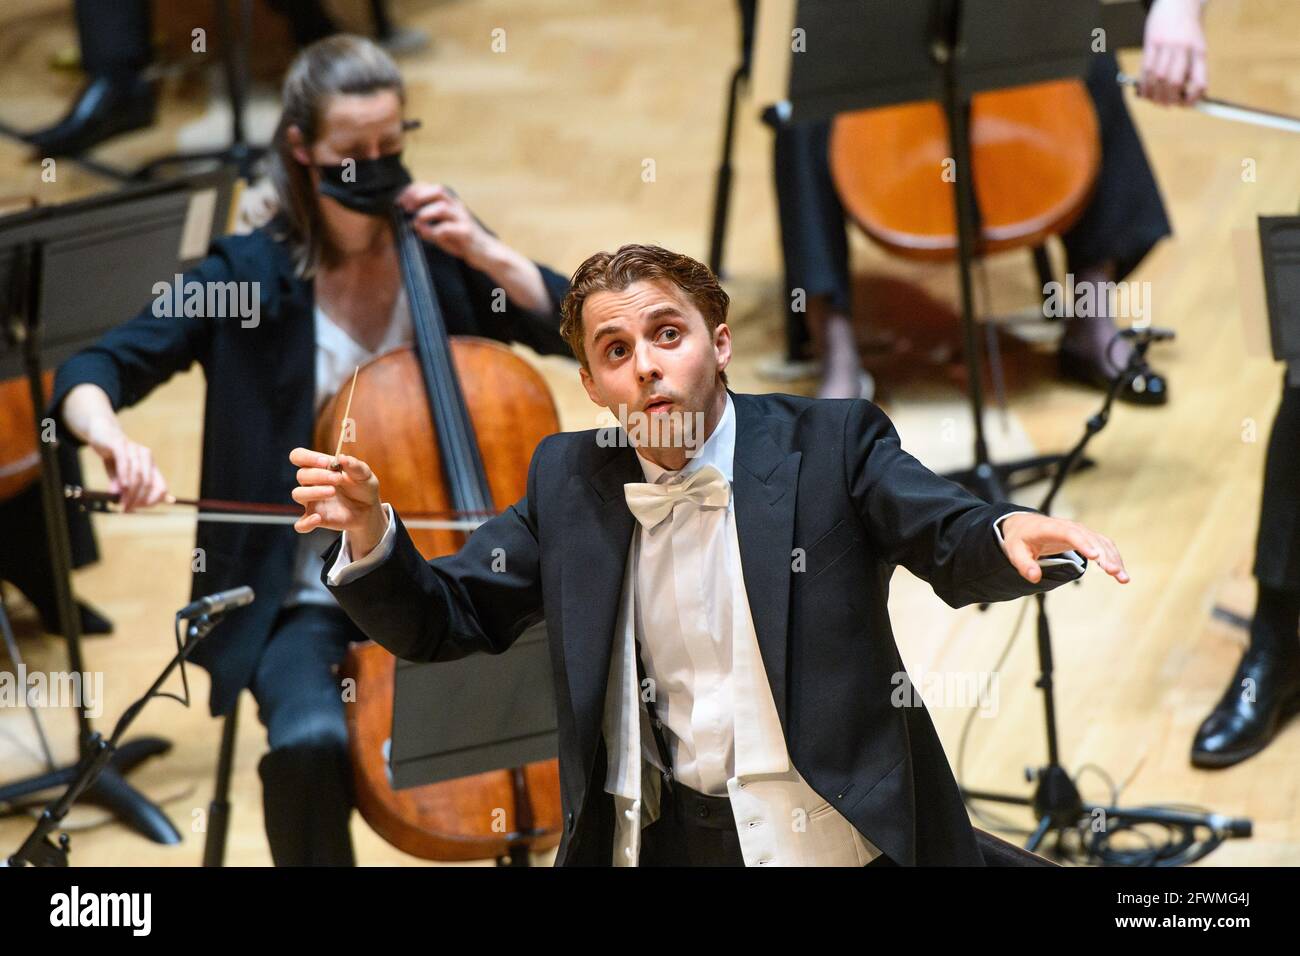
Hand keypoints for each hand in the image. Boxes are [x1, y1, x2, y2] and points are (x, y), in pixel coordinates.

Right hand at [86, 424, 167, 511]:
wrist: (100, 433)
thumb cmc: (112, 456)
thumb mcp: (118, 474)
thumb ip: (121, 486)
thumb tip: (121, 502)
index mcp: (150, 465)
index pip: (160, 486)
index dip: (153, 500)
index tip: (140, 509)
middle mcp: (145, 456)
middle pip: (148, 483)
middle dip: (138, 499)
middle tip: (127, 509)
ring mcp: (133, 449)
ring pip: (137, 474)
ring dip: (130, 492)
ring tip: (122, 503)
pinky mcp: (120, 444)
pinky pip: (125, 462)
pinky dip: (124, 476)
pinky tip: (122, 487)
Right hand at [289, 448, 385, 558]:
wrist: (369, 509)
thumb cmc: (363, 487)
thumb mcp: (364, 474)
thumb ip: (355, 465)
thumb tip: (342, 457)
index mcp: (319, 467)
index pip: (299, 456)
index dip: (307, 457)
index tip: (325, 462)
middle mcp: (312, 483)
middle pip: (301, 475)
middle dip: (319, 475)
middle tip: (338, 479)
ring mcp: (312, 501)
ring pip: (298, 494)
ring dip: (313, 492)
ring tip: (332, 492)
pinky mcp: (316, 518)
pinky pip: (301, 524)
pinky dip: (306, 522)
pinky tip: (318, 518)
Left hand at [397, 182, 494, 265]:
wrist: (487, 253)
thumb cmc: (463, 242)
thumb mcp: (442, 234)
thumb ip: (429, 229)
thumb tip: (415, 225)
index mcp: (450, 204)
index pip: (431, 187)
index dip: (413, 191)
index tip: (400, 201)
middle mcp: (457, 207)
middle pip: (438, 191)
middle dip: (419, 197)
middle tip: (407, 208)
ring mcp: (463, 218)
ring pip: (442, 207)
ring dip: (425, 213)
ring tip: (417, 223)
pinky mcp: (467, 232)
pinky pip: (448, 228)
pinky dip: (435, 232)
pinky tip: (430, 236)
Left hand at [998, 513, 1128, 584]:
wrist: (1024, 525)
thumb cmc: (1019, 539)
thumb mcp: (1014, 551)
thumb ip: (1024, 565)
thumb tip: (1035, 578)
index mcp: (1051, 528)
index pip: (1070, 533)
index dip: (1083, 544)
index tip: (1095, 556)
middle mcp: (1069, 527)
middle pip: (1091, 539)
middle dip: (1104, 555)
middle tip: (1114, 573)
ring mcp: (1080, 531)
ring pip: (1101, 543)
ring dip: (1113, 558)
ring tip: (1122, 578)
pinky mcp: (1086, 537)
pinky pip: (1103, 546)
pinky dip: (1113, 557)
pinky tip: (1120, 573)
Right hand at [1140, 0, 1208, 105]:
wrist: (1178, 3)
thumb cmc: (1187, 28)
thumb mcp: (1196, 46)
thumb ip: (1192, 68)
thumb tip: (1187, 93)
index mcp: (1199, 51)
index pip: (1199, 79)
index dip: (1193, 97)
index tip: (1188, 104)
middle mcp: (1183, 48)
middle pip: (1174, 81)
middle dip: (1169, 99)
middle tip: (1167, 105)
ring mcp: (1166, 45)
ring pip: (1158, 77)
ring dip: (1154, 94)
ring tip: (1154, 101)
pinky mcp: (1151, 43)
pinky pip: (1145, 68)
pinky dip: (1143, 84)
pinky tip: (1144, 91)